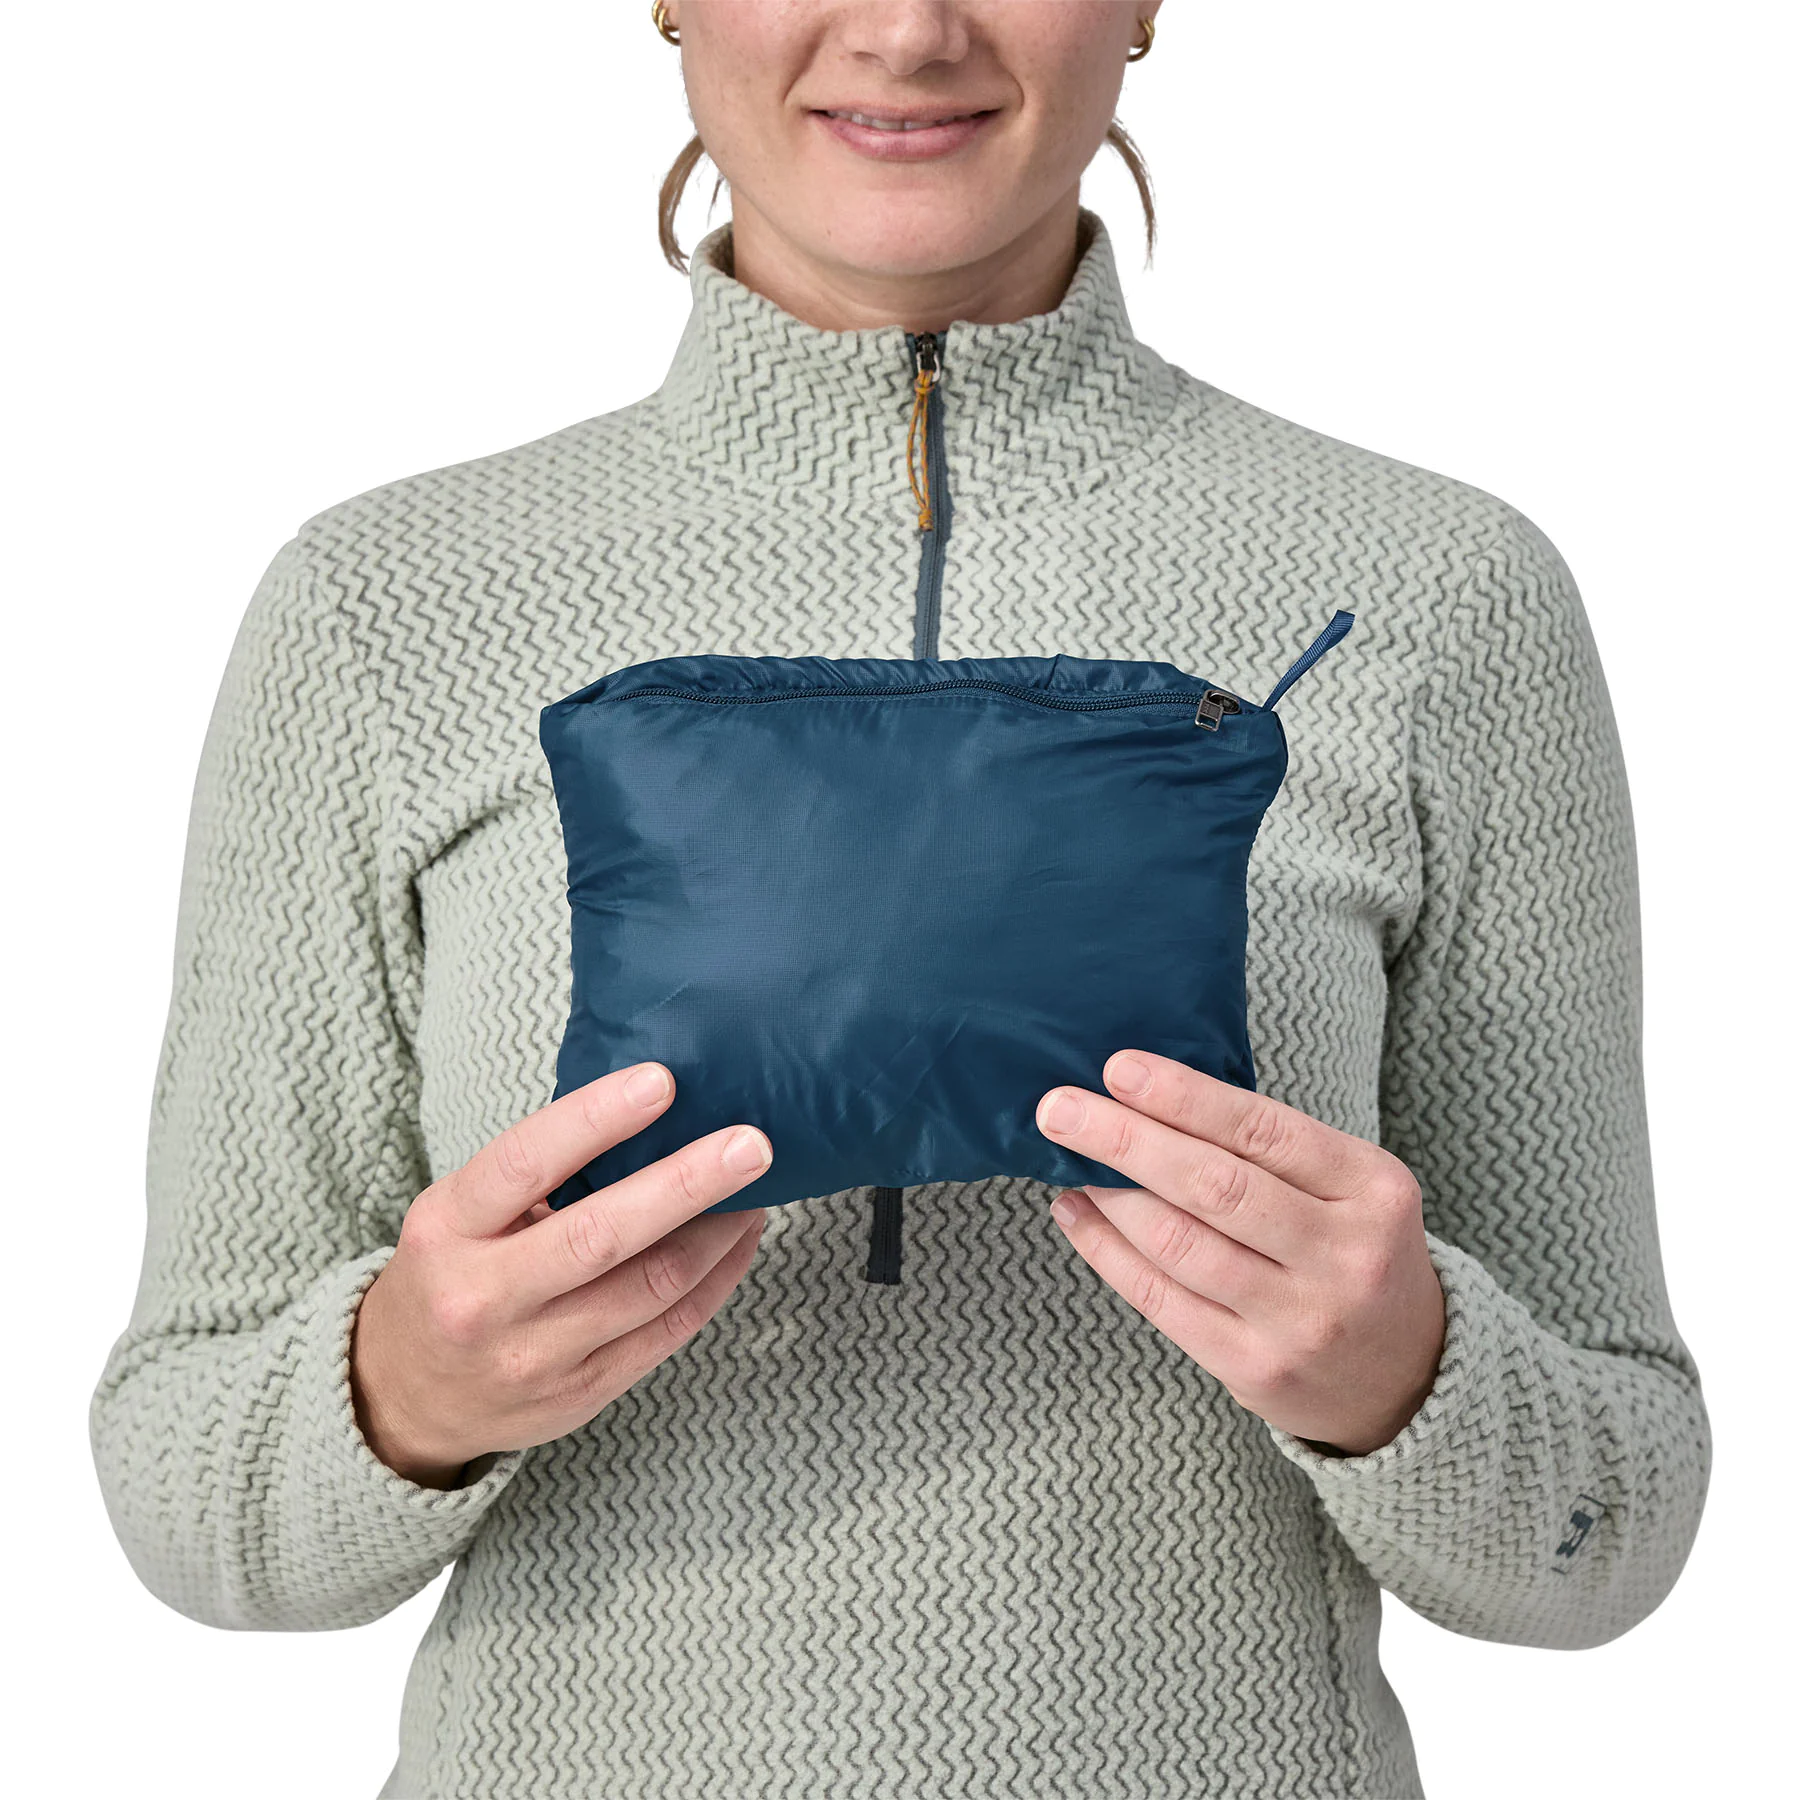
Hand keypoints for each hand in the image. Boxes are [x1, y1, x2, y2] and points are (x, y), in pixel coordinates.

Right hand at [350, 1063, 771, 1488]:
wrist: (407, 1396)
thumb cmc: (451, 1273)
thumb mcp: (459, 1211)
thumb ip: (538, 1172)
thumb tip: (652, 1107)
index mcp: (449, 1229)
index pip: (525, 1163)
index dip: (596, 1119)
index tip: (662, 1081)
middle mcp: (485, 1298)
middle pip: (602, 1236)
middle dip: (688, 1183)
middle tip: (751, 1143)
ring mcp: (535, 1356)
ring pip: (652, 1287)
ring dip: (719, 1231)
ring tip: (757, 1184)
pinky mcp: (583, 1393)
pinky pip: (670, 1331)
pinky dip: (718, 1278)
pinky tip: (740, 1239)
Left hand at [1035, 1049, 1445, 1456]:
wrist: (1407, 1376)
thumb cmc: (1352, 1252)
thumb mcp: (1350, 1188)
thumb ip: (1269, 1148)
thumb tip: (1148, 1096)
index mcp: (1373, 1190)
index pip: (1264, 1131)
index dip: (1184, 1098)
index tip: (1119, 1069)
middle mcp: (1343, 1255)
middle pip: (1215, 1186)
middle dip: (1126, 1140)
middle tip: (1060, 1109)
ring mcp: (1300, 1319)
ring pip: (1180, 1244)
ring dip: (1109, 1195)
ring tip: (1065, 1157)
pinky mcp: (1255, 1369)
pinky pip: (1161, 1300)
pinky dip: (1106, 1250)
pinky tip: (1077, 1213)